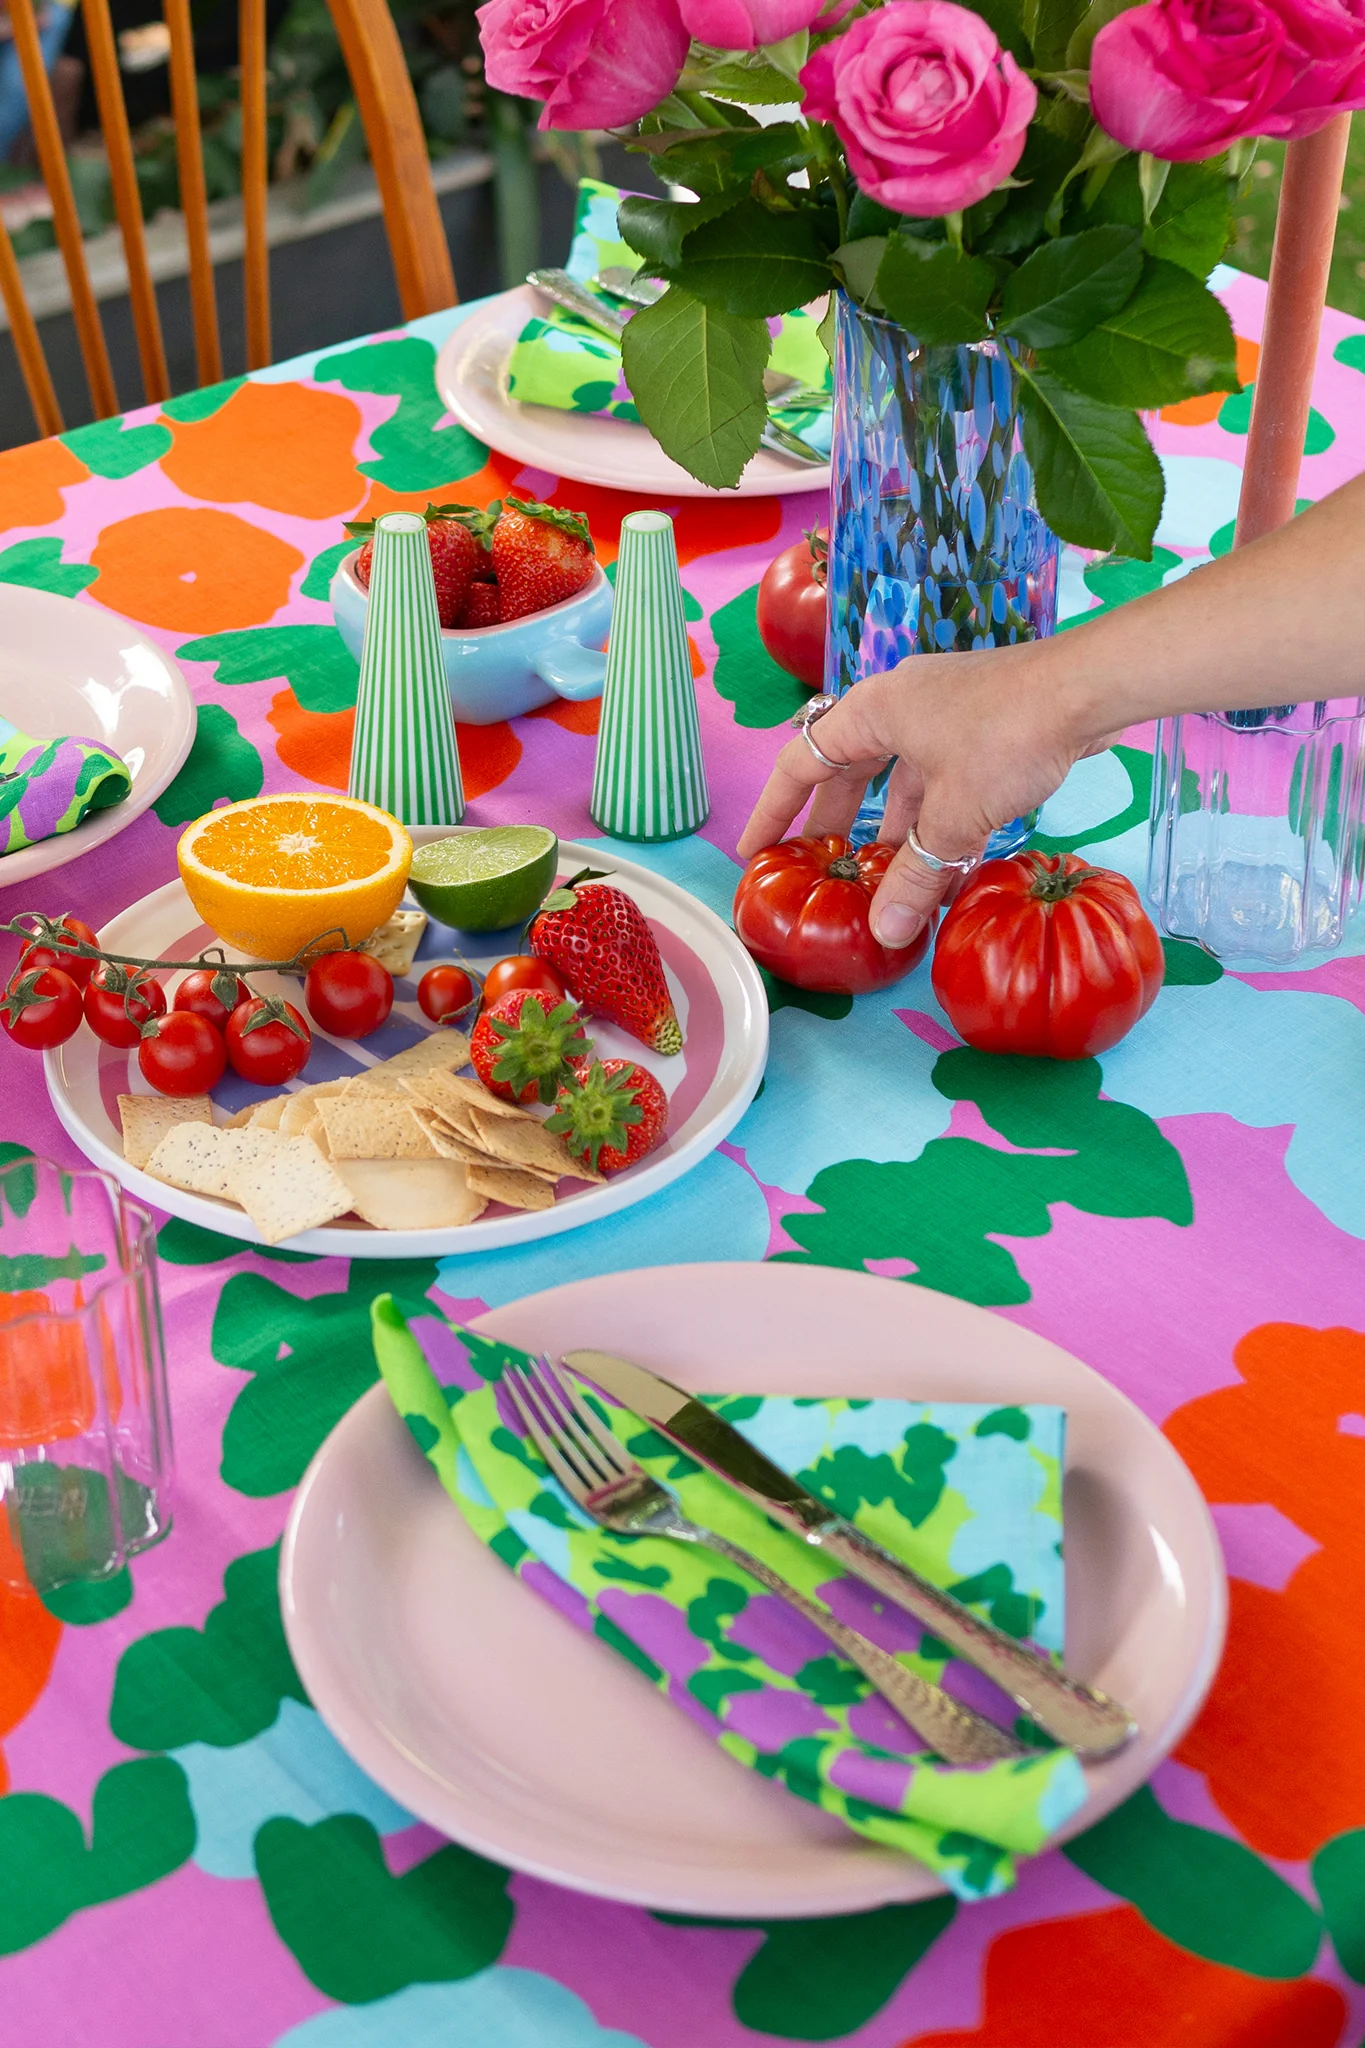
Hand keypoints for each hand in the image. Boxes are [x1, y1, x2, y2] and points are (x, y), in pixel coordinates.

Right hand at [737, 643, 1091, 948]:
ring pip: (903, 780)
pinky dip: (937, 822)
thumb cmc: (1007, 736)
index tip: (757, 850)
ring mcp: (944, 713)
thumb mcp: (954, 815)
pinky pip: (942, 781)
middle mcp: (901, 704)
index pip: (801, 761)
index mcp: (874, 710)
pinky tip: (946, 866)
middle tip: (822, 869)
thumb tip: (887, 932)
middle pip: (850, 771)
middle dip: (836, 826)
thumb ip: (915, 874)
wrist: (1089, 689)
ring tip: (887, 881)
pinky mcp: (984, 728)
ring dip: (895, 831)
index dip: (774, 810)